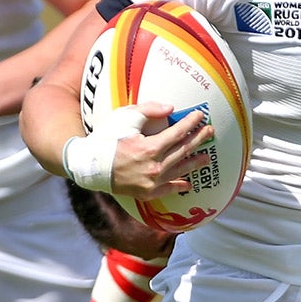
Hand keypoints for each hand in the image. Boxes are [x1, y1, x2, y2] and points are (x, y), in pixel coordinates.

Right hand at [67, 102, 212, 198]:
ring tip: (206, 158)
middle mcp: (155, 167)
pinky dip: (179, 186)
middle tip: (210, 132)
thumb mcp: (125, 117)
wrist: (89, 166)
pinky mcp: (146, 193)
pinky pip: (168, 190)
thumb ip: (149, 110)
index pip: (178, 133)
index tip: (200, 116)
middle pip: (184, 150)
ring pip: (180, 171)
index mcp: (150, 147)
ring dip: (195, 163)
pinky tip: (187, 183)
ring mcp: (152, 182)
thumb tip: (171, 108)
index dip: (191, 123)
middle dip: (199, 139)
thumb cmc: (106, 138)